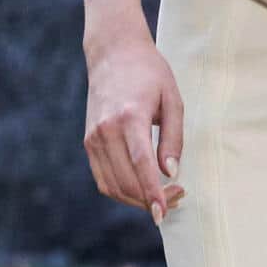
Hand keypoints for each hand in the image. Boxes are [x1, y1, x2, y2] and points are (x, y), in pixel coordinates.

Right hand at [83, 27, 185, 225]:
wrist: (113, 53)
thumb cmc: (149, 73)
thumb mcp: (172, 99)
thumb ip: (173, 138)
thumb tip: (170, 172)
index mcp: (129, 117)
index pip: (141, 165)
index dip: (153, 192)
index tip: (163, 213)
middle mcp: (106, 130)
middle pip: (126, 181)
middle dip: (151, 199)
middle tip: (177, 198)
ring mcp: (93, 138)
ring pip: (112, 186)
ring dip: (137, 200)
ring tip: (162, 197)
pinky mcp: (88, 142)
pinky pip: (103, 178)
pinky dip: (121, 191)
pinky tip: (142, 189)